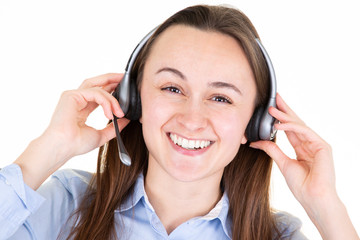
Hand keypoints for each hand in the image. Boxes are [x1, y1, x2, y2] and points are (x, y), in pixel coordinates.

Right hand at [44, 73, 128, 159]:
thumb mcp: (102, 135)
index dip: (112, 89)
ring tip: (120, 112)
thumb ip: (114, 127)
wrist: (64, 147)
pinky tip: (110, 113)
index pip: (99, 93)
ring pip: (97, 87)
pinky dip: (106, 101)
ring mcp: (73, 96)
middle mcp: (77, 99)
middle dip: (112, 79)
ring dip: (112, 98)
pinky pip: (95, 92)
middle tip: (125, 79)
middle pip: (96, 82)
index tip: (126, 90)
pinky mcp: (72, 95)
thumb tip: (126, 119)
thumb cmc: (76, 144)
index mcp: (82, 107)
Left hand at [250, 93, 335, 207]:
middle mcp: (310, 144)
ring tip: (271, 109)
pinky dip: (291, 126)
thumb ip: (271, 150)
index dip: (281, 118)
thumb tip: (256, 142)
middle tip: (274, 98)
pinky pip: (304, 131)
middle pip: (296, 122)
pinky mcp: (322, 146)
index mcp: (302, 148)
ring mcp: (317, 144)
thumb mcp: (282, 163)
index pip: (290, 128)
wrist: (313, 198)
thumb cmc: (301, 185)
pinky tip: (279, 124)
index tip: (271, 108)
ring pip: (299, 125)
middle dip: (285, 110)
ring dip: (284, 116)